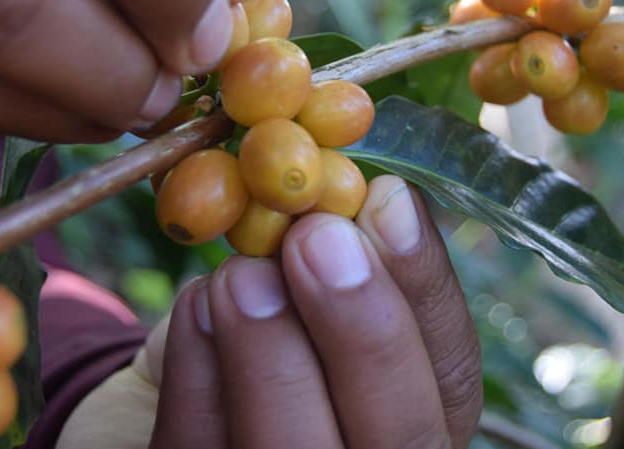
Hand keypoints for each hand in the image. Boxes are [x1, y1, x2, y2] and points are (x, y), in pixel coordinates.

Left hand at [58, 176, 482, 448]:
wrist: (172, 400)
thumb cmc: (258, 332)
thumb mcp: (308, 294)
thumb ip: (343, 262)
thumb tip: (371, 199)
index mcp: (415, 423)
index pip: (451, 375)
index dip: (426, 291)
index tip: (387, 201)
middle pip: (399, 437)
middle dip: (362, 330)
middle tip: (316, 237)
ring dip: (271, 349)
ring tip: (242, 272)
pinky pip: (198, 446)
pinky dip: (197, 370)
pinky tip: (197, 302)